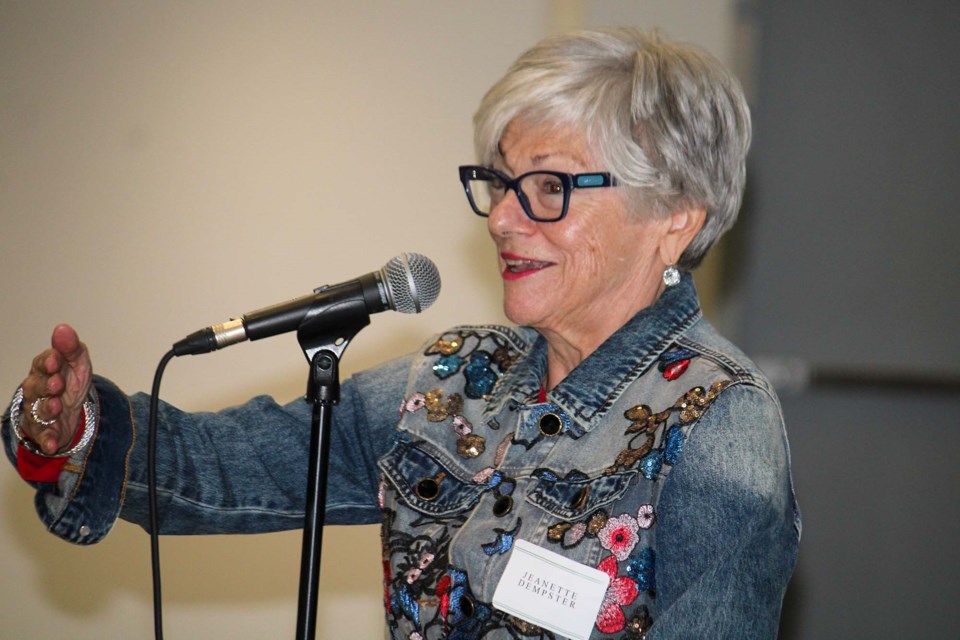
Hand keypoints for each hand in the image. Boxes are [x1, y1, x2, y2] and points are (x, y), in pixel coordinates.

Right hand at [18, 324, 92, 454]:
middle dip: (46, 385)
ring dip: (46, 409)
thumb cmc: (69, 381)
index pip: (41, 363)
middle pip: (35, 387)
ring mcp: (37, 411)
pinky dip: (47, 440)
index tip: (55, 360)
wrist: (70, 410)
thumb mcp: (77, 363)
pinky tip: (52, 443)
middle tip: (57, 383)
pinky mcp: (43, 431)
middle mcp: (36, 390)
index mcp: (44, 370)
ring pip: (37, 410)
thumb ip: (71, 348)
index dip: (47, 362)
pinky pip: (42, 436)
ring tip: (56, 407)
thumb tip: (63, 328)